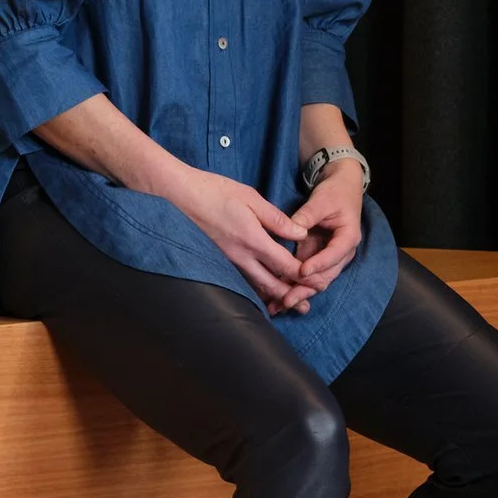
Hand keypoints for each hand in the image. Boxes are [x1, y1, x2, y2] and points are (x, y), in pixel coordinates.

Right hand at [168, 169, 315, 310]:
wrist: (177, 195)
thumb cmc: (214, 191)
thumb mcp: (250, 197)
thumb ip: (277, 219)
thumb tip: (301, 233)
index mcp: (253, 240)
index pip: (284, 265)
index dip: (304, 276)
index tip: (320, 281)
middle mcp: (241, 256)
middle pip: (271, 284)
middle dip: (290, 295)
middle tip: (306, 306)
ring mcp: (228, 260)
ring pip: (254, 286)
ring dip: (273, 297)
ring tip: (288, 306)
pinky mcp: (219, 259)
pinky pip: (242, 280)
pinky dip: (255, 289)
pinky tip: (262, 292)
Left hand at [288, 158, 366, 287]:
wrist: (341, 189)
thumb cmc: (335, 193)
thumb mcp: (321, 200)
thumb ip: (307, 216)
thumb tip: (291, 230)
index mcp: (348, 238)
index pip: (334, 255)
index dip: (318, 264)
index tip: (301, 271)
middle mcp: (341, 253)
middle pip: (325, 276)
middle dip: (305, 289)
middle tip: (286, 300)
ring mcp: (328, 257)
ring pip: (315, 281)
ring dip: (298, 293)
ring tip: (278, 306)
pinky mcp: (316, 257)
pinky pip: (305, 275)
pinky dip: (293, 285)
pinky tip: (277, 297)